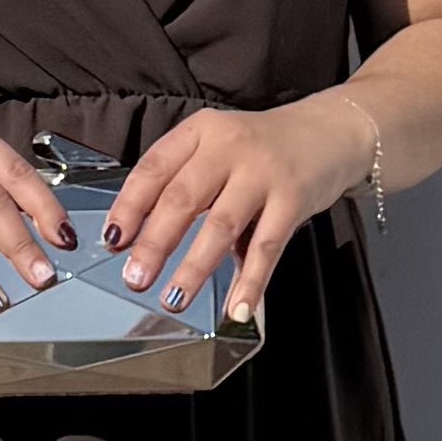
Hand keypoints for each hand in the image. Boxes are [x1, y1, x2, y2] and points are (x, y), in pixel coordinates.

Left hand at [104, 94, 369, 328]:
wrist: (328, 132)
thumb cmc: (261, 148)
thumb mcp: (216, 147)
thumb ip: (182, 182)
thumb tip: (136, 236)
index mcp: (200, 132)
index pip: (154, 169)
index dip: (129, 206)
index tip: (112, 239)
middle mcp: (228, 147)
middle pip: (182, 198)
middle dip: (154, 244)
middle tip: (135, 279)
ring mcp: (262, 173)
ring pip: (220, 225)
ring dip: (194, 267)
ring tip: (173, 299)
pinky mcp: (293, 200)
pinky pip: (266, 247)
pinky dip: (250, 282)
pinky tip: (236, 308)